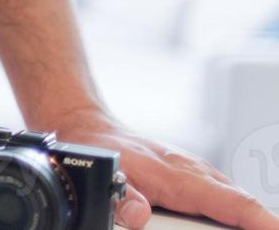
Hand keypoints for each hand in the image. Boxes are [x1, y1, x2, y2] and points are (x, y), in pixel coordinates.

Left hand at [51, 107, 277, 228]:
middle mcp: (195, 172)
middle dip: (258, 225)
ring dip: (246, 219)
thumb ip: (123, 199)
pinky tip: (232, 224)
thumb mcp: (105, 174)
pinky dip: (232, 211)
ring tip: (255, 229)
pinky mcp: (189, 176)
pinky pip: (220, 196)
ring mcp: (195, 172)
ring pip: (232, 199)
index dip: (260, 222)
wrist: (88, 127)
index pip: (234, 202)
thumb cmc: (100, 148)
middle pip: (240, 204)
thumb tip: (137, 217)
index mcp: (181, 176)